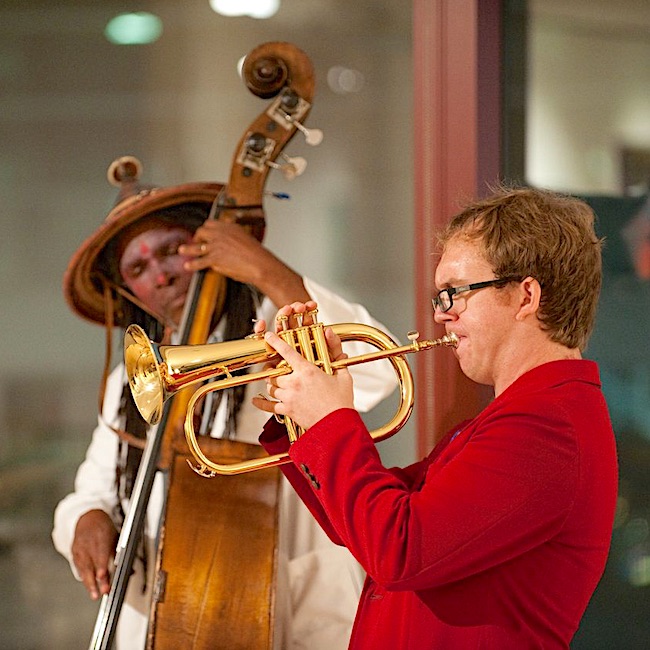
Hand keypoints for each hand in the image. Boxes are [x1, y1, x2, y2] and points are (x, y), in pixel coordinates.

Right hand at [71, 510, 117, 599]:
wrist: (88, 518)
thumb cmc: (104, 529)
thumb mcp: (115, 536)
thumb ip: (121, 554)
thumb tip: (131, 570)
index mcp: (101, 535)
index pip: (101, 553)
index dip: (101, 566)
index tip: (102, 576)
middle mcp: (88, 542)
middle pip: (91, 564)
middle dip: (95, 580)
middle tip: (100, 593)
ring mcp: (79, 547)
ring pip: (83, 568)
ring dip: (89, 583)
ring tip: (95, 594)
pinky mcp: (73, 552)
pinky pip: (79, 567)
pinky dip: (84, 577)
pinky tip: (89, 586)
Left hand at [179, 220, 309, 305]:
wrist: (260, 264)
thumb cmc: (257, 255)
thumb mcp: (247, 238)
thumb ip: (236, 236)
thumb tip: (233, 238)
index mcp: (229, 227)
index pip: (211, 224)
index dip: (206, 229)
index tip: (204, 233)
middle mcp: (221, 234)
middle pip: (202, 231)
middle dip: (197, 237)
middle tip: (196, 241)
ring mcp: (216, 246)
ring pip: (197, 246)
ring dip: (188, 248)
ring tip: (182, 250)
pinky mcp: (214, 258)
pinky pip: (199, 261)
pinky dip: (192, 264)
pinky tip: (188, 266)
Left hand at [252, 302, 354, 429]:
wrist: (338, 426)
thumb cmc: (341, 402)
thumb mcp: (342, 374)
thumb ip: (335, 351)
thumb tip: (330, 334)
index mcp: (307, 371)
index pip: (287, 352)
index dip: (276, 342)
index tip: (269, 336)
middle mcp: (294, 383)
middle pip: (275, 372)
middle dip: (274, 368)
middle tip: (277, 366)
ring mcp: (289, 397)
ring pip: (271, 386)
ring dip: (273, 383)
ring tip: (277, 381)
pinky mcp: (287, 411)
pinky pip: (269, 406)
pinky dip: (261, 403)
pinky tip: (256, 400)